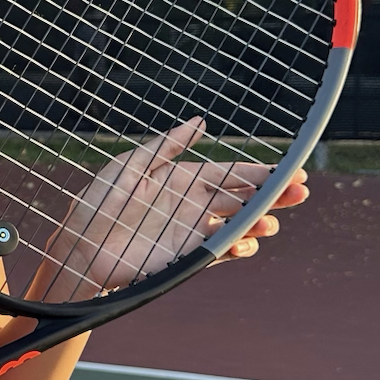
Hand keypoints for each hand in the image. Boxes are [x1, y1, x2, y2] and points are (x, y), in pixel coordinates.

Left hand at [50, 117, 310, 297]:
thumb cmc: (100, 202)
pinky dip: (235, 248)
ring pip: (236, 226)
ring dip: (256, 224)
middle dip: (272, 196)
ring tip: (268, 223)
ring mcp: (192, 232)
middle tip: (300, 192)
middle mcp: (194, 205)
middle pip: (243, 198)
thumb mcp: (130, 165)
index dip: (261, 172)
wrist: (79, 246)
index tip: (291, 169)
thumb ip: (167, 146)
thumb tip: (202, 121)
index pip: (231, 173)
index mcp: (184, 179)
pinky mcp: (185, 257)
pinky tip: (246, 244)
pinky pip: (217, 252)